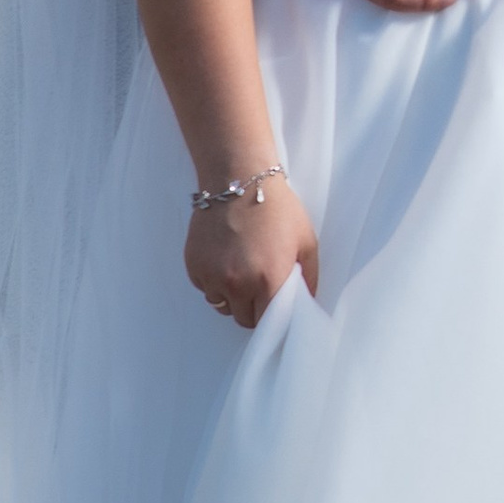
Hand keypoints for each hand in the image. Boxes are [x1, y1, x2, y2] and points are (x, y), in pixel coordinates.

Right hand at [184, 178, 319, 332]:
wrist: (239, 180)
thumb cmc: (277, 208)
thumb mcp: (306, 241)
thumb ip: (309, 277)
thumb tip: (307, 301)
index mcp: (268, 281)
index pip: (267, 322)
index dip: (271, 317)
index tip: (273, 309)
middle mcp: (238, 284)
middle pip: (243, 318)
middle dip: (252, 308)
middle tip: (258, 288)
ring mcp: (213, 276)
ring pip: (222, 305)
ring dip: (231, 297)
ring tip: (241, 271)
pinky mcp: (194, 266)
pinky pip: (205, 288)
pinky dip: (214, 282)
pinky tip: (225, 258)